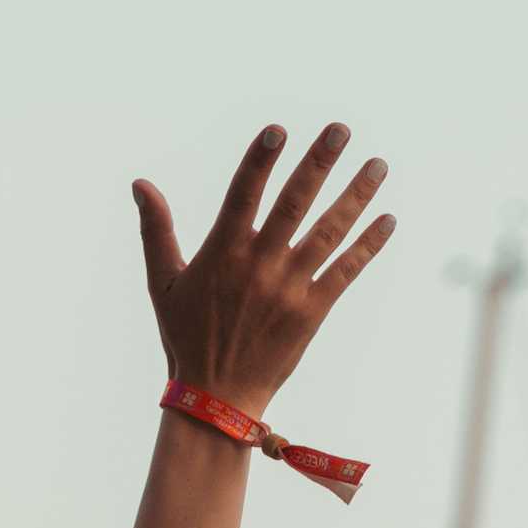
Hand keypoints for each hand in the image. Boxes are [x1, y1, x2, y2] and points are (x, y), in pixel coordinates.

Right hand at [132, 123, 393, 417]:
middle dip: (318, 163)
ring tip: (378, 165)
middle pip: (294, 203)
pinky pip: (346, 271)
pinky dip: (368, 245)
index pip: (243, 194)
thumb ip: (156, 230)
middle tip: (341, 130)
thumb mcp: (163, 282)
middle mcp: (259, 265)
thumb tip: (140, 183)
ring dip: (355, 196)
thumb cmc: (185, 337)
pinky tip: (388, 219)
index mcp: (222, 252)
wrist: (216, 397)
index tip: (278, 131)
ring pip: (328, 232)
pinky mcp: (312, 312)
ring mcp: (289, 288)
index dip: (260, 161)